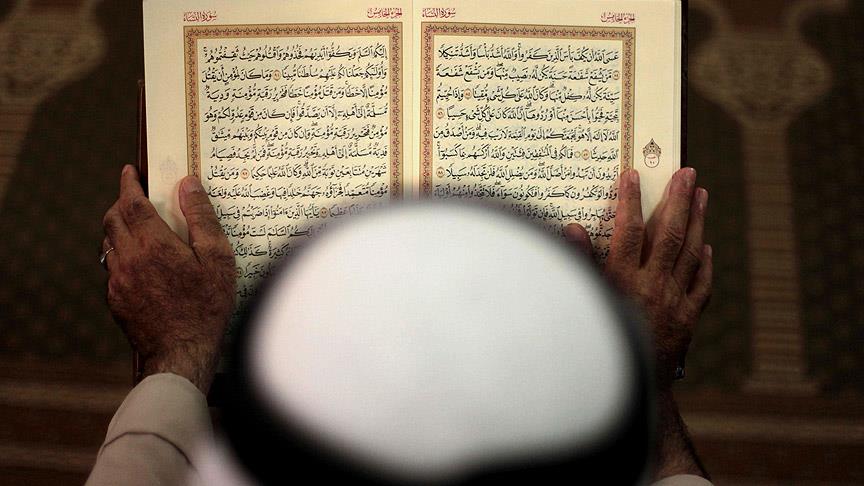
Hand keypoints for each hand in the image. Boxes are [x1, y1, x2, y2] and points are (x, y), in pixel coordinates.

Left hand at [102, 165, 235, 392]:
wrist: (182, 353)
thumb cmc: (207, 305)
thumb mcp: (217, 258)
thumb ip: (201, 217)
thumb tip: (188, 184)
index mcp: (153, 244)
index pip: (131, 202)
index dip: (129, 183)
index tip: (130, 171)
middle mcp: (128, 259)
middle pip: (112, 220)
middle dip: (121, 203)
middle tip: (134, 197)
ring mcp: (118, 281)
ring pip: (109, 244)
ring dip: (119, 230)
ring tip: (138, 230)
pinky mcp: (116, 300)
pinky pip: (113, 269)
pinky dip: (122, 257)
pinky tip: (141, 266)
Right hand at [565, 168, 711, 388]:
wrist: (632, 387)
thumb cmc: (599, 342)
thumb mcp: (585, 301)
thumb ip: (580, 264)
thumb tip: (572, 229)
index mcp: (623, 281)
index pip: (628, 230)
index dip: (630, 200)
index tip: (633, 175)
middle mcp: (653, 286)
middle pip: (669, 235)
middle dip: (679, 201)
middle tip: (687, 174)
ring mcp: (675, 301)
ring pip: (691, 254)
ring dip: (698, 222)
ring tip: (703, 195)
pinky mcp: (689, 318)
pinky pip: (702, 284)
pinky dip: (706, 263)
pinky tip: (707, 246)